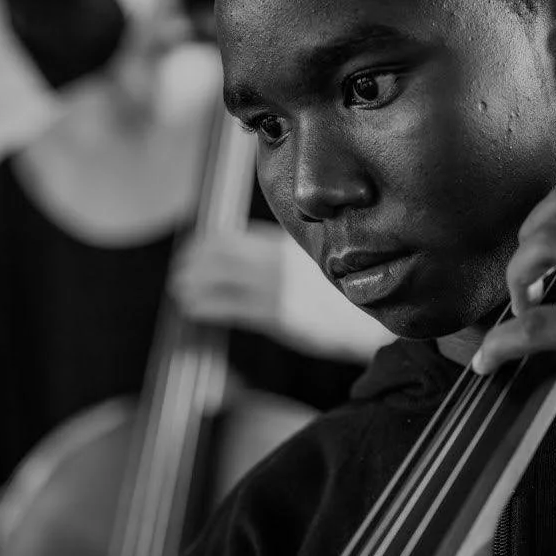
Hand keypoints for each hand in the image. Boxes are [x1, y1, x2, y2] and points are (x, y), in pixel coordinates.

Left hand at [172, 222, 390, 359]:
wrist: (373, 320)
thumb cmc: (345, 293)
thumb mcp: (316, 262)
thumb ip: (286, 256)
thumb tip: (255, 257)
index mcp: (288, 244)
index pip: (235, 236)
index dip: (207, 242)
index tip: (194, 246)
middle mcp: (279, 260)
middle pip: (221, 253)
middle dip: (194, 261)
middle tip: (182, 269)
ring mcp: (278, 287)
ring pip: (219, 278)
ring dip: (193, 282)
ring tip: (182, 288)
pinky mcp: (279, 314)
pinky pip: (229, 306)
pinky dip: (205, 305)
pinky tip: (194, 308)